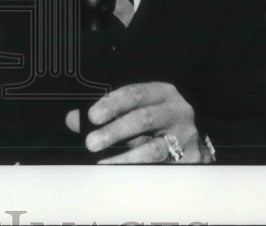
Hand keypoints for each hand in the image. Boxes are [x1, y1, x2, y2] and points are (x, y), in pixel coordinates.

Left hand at [65, 81, 202, 163]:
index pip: (134, 94)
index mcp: (161, 92)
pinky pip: (162, 168)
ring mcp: (185, 136)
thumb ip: (105, 113)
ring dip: (125, 157)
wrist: (191, 142)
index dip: (112, 104)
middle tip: (91, 142)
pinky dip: (140, 171)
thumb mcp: (134, 110)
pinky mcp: (189, 160)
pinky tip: (124, 174)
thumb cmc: (156, 122)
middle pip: (143, 119)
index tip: (92, 116)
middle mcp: (176, 111)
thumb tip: (74, 120)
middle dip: (114, 131)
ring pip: (154, 147)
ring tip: (104, 163)